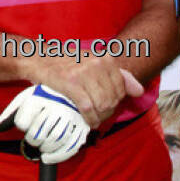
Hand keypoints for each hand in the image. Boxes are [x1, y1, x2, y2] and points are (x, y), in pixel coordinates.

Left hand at [0, 84, 89, 163]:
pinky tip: (48, 157)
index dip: (22, 127)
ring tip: (42, 145)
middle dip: (32, 140)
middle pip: (37, 134)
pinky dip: (58, 156)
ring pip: (54, 141)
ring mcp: (71, 117)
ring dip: (44, 148)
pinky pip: (70, 147)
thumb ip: (10, 113)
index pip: (23, 122)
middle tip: (34, 139)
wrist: (70, 89)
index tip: (26, 125)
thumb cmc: (44, 96)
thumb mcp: (26, 98)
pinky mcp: (82, 127)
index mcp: (40, 97)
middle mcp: (57, 106)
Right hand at [23, 57, 142, 127]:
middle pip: (112, 99)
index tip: (105, 106)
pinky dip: (89, 118)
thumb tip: (140, 91)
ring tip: (93, 119)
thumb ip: (120, 76)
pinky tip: (88, 121)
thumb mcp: (95, 63)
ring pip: (102, 105)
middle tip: (98, 115)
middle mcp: (97, 64)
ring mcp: (84, 74)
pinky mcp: (70, 84)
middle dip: (107, 112)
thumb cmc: (69, 63)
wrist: (40, 59)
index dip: (115, 102)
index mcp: (106, 59)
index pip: (121, 89)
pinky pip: (87, 108)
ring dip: (98, 117)